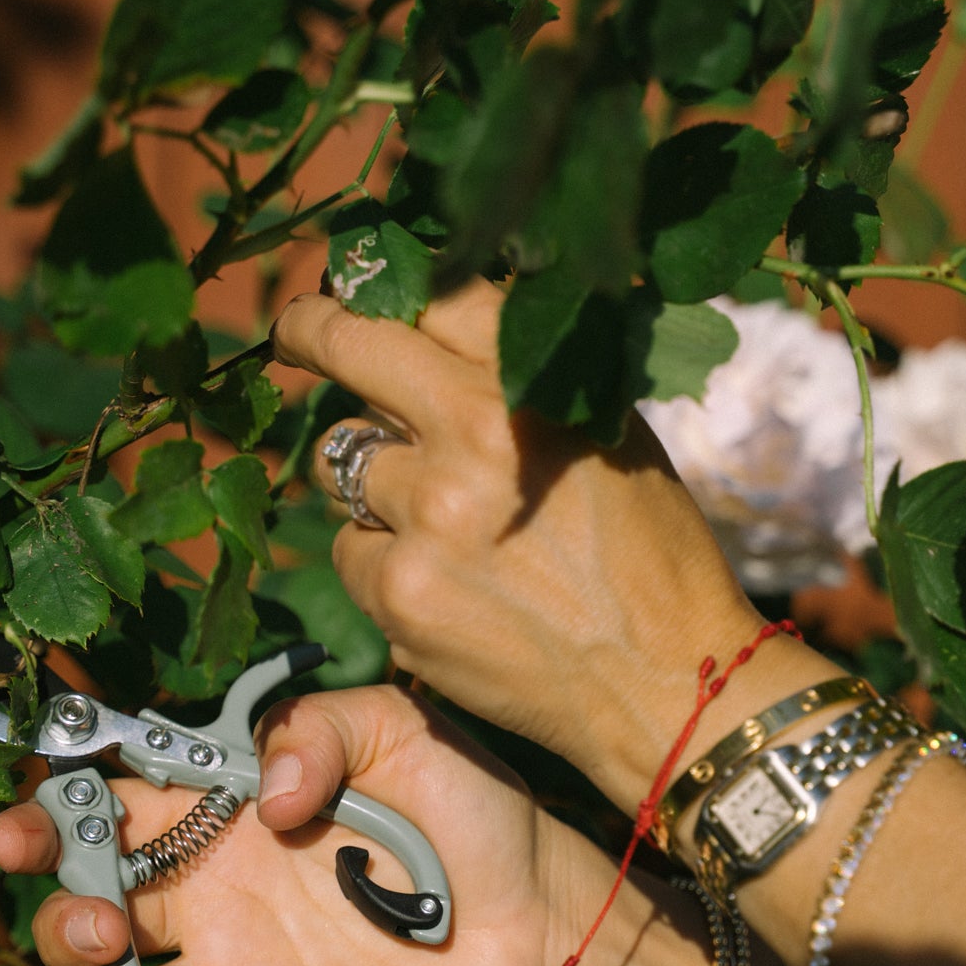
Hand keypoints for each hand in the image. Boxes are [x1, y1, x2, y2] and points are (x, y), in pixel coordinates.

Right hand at [0, 685, 658, 965]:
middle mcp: (212, 898)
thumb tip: (272, 797)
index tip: (18, 832)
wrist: (536, 912)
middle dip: (63, 921)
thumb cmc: (464, 807)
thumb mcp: (398, 728)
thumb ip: (320, 729)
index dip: (48, 820)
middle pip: (92, 914)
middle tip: (98, 921)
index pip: (109, 813)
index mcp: (221, 816)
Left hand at [273, 280, 817, 811]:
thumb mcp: (610, 434)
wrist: (666, 681)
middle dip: (312, 331)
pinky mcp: (398, 597)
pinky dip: (382, 562)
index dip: (379, 284)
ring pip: (340, 462)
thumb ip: (524, 376)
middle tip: (298, 333)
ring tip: (433, 515)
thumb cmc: (652, 554)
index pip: (431, 296)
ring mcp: (427, 523)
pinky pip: (349, 551)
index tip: (349, 285)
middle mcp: (471, 443)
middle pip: (348, 349)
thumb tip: (439, 322)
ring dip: (370, 480)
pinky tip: (441, 584)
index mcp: (532, 389)